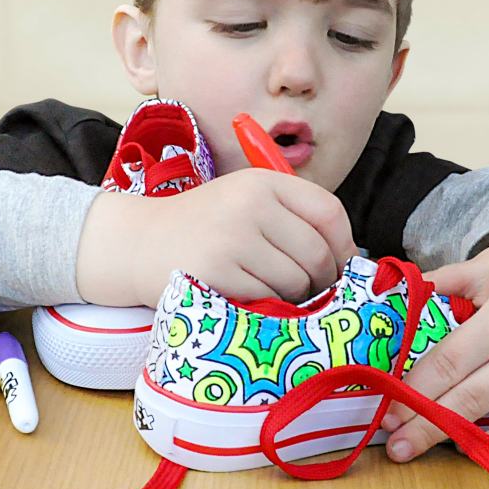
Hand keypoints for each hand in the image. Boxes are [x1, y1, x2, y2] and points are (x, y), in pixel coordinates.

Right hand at [129, 168, 358, 306]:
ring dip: (294, 296)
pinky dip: (266, 306)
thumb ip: (292, 218)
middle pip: (316, 253)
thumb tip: (350, 257)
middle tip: (311, 291)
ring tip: (273, 292)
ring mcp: (232, 239)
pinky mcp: (217, 273)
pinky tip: (249, 296)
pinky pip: (267, 299)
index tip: (342, 265)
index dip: (344, 244)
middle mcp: (249, 204)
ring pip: (295, 281)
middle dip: (322, 280)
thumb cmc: (203, 228)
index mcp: (262, 182)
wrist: (138, 243)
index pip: (329, 211)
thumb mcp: (244, 202)